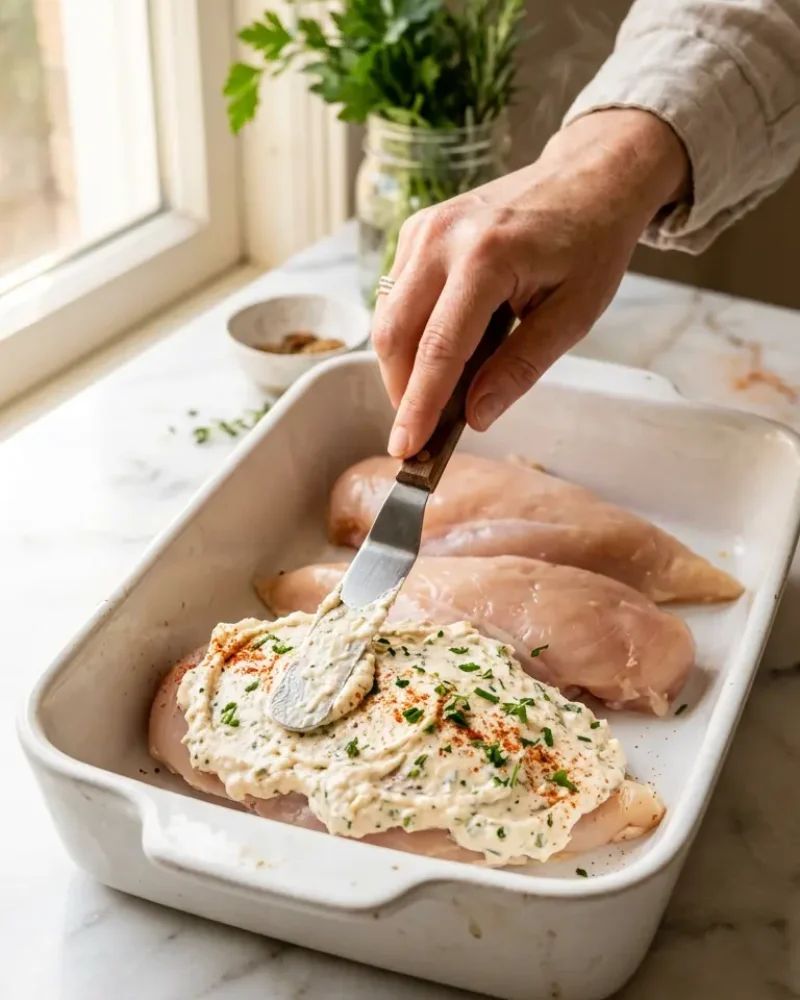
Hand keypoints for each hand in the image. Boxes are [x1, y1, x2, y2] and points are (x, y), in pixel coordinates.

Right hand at [371, 109, 689, 457]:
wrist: (589, 177)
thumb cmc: (590, 244)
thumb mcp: (574, 315)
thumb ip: (521, 367)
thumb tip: (475, 416)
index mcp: (487, 258)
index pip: (438, 349)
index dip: (418, 406)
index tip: (405, 448)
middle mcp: (442, 238)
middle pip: (394, 334)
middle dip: (401, 391)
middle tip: (422, 429)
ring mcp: (424, 228)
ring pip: (385, 316)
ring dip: (400, 364)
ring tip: (434, 391)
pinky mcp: (417, 228)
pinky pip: (393, 293)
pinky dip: (405, 332)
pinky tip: (436, 348)